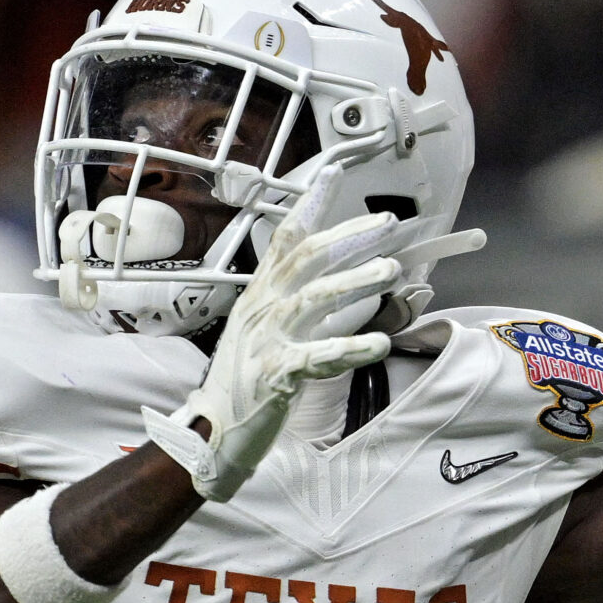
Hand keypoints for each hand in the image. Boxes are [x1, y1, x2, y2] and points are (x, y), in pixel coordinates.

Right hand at [143, 162, 402, 499]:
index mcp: (262, 293)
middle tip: (388, 224)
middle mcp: (263, 308)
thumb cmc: (244, 378)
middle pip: (306, 258)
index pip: (286, 237)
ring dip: (354, 280)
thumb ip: (296, 296)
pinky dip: (349, 347)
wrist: (212, 429)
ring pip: (313, 298)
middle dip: (349, 236)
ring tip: (390, 270)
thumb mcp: (263, 325)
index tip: (336, 173)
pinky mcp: (275, 374)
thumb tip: (335, 272)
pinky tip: (379, 343)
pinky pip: (316, 356)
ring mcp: (266, 339)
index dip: (311, 204)